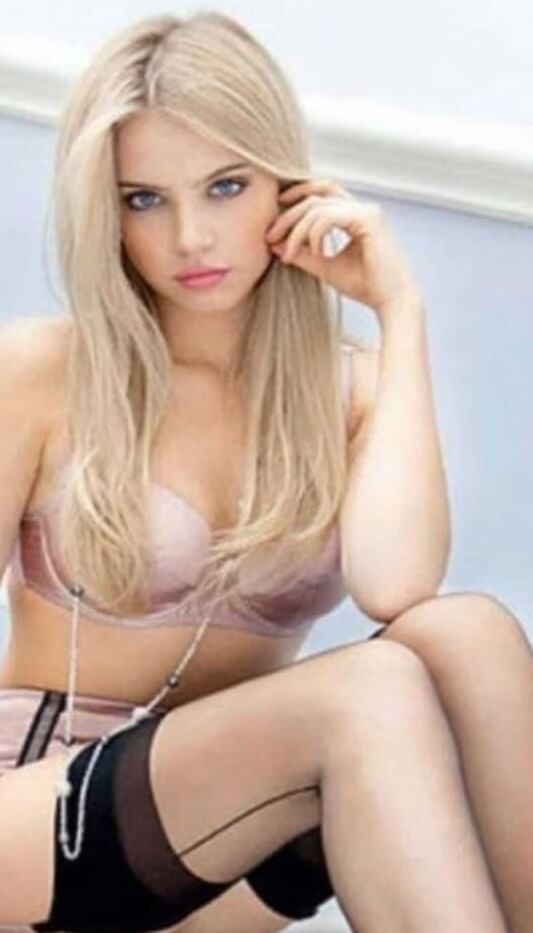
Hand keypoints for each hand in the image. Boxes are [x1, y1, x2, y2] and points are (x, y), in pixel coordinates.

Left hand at [265, 179, 422, 318]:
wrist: (391, 302)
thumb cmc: (365, 286)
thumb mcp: (325, 267)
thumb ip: (303, 253)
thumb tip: (276, 244)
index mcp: (355, 214)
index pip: (320, 194)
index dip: (295, 200)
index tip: (273, 224)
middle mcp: (362, 208)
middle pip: (315, 197)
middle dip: (288, 215)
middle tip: (270, 237)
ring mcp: (367, 211)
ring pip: (319, 207)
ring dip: (298, 230)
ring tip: (291, 254)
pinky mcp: (369, 219)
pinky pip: (329, 217)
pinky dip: (315, 234)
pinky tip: (317, 254)